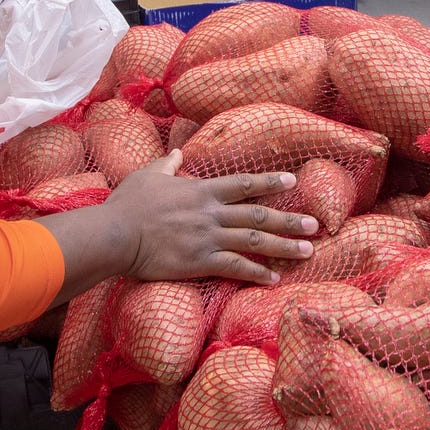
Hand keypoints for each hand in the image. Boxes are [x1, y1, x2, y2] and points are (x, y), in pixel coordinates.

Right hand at [110, 154, 319, 284]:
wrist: (114, 234)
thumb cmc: (127, 205)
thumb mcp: (148, 175)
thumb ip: (167, 164)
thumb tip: (178, 151)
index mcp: (201, 191)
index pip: (243, 184)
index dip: (270, 182)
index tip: (292, 181)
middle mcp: (211, 213)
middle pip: (258, 215)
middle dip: (289, 220)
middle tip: (315, 225)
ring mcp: (208, 238)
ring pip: (255, 241)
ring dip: (284, 247)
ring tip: (308, 251)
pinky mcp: (200, 262)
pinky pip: (236, 267)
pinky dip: (257, 273)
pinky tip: (274, 278)